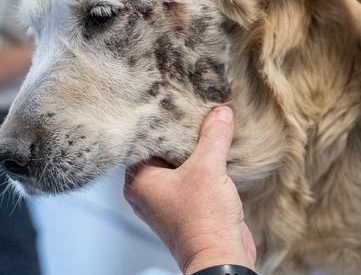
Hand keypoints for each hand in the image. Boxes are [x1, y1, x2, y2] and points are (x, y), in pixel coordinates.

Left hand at [124, 107, 255, 273]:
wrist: (221, 258)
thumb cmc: (203, 221)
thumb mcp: (208, 168)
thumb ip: (214, 136)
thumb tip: (221, 113)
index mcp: (139, 181)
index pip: (143, 140)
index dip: (159, 121)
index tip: (172, 102)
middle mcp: (148, 191)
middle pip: (162, 150)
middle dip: (180, 133)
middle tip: (191, 108)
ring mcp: (166, 200)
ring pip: (178, 164)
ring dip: (194, 149)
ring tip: (207, 124)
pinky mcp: (185, 207)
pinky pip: (191, 177)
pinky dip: (202, 165)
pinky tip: (215, 149)